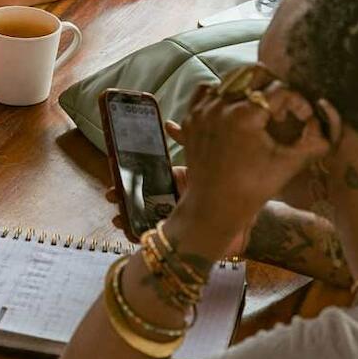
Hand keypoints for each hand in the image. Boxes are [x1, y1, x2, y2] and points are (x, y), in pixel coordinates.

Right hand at [103, 124, 249, 256]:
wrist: (246, 216)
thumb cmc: (230, 183)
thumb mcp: (208, 157)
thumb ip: (190, 140)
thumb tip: (168, 124)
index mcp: (174, 179)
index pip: (146, 174)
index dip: (128, 173)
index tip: (113, 169)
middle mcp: (170, 197)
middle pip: (138, 195)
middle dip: (121, 194)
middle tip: (110, 193)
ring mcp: (172, 216)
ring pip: (141, 215)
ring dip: (124, 214)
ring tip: (117, 215)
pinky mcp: (176, 233)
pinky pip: (152, 234)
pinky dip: (136, 232)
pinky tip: (127, 230)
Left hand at [168, 81, 335, 258]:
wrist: (214, 207)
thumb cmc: (253, 189)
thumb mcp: (289, 164)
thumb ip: (314, 142)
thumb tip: (326, 126)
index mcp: (245, 115)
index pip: (281, 91)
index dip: (298, 103)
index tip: (304, 118)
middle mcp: (221, 106)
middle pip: (253, 73)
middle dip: (273, 86)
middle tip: (282, 107)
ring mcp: (202, 111)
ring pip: (229, 80)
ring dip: (249, 90)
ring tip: (259, 112)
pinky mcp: (191, 119)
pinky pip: (206, 92)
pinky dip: (221, 95)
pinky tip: (233, 110)